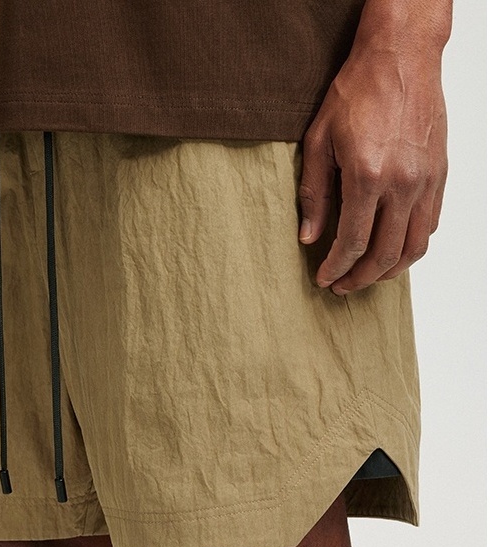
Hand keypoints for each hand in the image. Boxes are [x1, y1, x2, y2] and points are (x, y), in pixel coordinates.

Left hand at [298, 45, 447, 295]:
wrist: (400, 58)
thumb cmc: (357, 93)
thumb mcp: (319, 143)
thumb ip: (315, 195)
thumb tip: (309, 236)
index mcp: (368, 176)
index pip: (353, 242)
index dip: (336, 268)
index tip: (324, 279)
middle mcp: (403, 183)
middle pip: (385, 254)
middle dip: (361, 278)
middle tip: (342, 286)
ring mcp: (426, 180)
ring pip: (414, 246)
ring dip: (389, 270)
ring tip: (367, 276)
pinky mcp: (440, 174)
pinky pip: (431, 224)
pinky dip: (412, 246)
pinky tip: (392, 249)